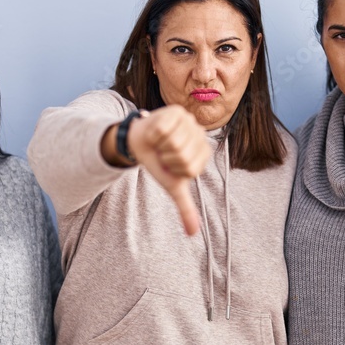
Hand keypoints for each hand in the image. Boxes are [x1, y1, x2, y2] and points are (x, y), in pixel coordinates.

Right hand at [104, 105, 210, 235]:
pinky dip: (154, 134)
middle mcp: (201, 134)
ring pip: (173, 142)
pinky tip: (156, 132)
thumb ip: (185, 208)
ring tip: (161, 143)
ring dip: (160, 145)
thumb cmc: (159, 163)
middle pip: (182, 155)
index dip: (175, 170)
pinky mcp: (175, 111)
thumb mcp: (172, 186)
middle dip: (167, 158)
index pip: (190, 169)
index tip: (171, 164)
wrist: (140, 143)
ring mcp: (189, 121)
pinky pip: (163, 130)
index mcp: (204, 153)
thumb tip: (192, 233)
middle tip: (164, 153)